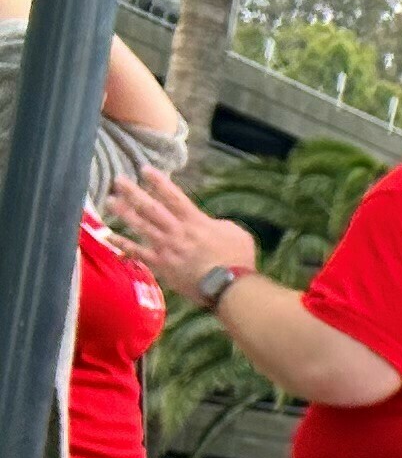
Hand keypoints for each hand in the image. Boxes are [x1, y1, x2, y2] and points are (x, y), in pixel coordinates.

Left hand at [101, 169, 247, 291]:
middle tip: (118, 180)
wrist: (228, 287)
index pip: (174, 196)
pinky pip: (137, 252)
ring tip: (110, 200)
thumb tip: (211, 224)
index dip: (159, 182)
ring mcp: (166, 248)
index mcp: (196, 222)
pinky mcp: (161, 264)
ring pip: (141, 226)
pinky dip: (122, 244)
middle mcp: (176, 231)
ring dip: (124, 212)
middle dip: (134, 192)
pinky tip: (107, 235)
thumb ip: (219, 225)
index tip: (145, 169)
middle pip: (151, 208)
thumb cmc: (238, 260)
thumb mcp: (236, 233)